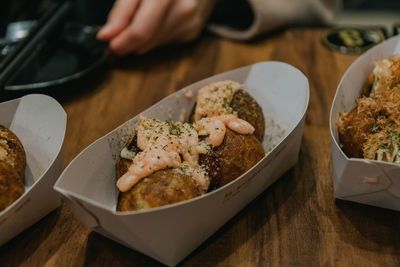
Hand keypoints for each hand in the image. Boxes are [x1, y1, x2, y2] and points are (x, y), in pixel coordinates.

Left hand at [97, 0, 215, 54]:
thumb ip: (123, 9)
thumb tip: (107, 35)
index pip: (141, 28)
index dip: (122, 39)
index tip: (105, 39)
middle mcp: (183, 6)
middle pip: (146, 39)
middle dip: (127, 41)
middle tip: (117, 35)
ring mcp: (190, 21)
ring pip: (152, 44)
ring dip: (140, 39)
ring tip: (140, 20)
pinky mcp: (193, 30)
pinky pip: (163, 41)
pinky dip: (153, 36)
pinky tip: (157, 21)